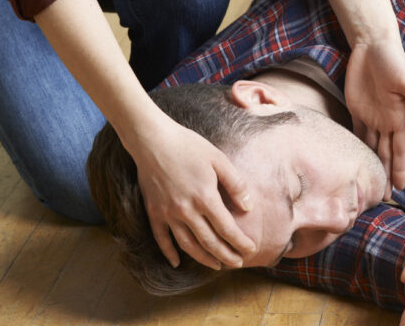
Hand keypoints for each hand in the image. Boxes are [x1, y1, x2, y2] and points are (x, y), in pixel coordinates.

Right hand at [126, 118, 255, 269]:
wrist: (153, 140)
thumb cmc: (189, 146)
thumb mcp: (219, 159)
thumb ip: (235, 184)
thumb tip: (248, 207)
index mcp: (205, 198)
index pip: (227, 229)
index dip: (240, 242)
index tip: (251, 249)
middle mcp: (187, 211)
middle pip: (210, 242)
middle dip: (227, 255)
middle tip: (238, 263)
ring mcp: (168, 214)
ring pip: (188, 245)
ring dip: (204, 258)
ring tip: (217, 265)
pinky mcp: (153, 212)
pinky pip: (162, 239)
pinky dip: (169, 253)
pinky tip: (177, 263)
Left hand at [345, 34, 404, 198]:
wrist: (371, 44)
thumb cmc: (394, 61)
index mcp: (401, 118)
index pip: (401, 150)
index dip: (400, 169)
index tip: (399, 189)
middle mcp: (387, 121)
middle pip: (386, 154)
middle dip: (386, 174)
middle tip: (382, 198)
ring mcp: (372, 116)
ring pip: (372, 147)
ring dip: (371, 164)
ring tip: (369, 184)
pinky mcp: (356, 108)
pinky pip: (356, 132)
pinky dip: (356, 147)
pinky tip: (354, 160)